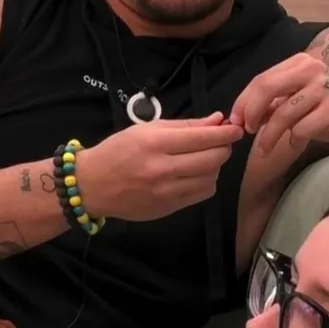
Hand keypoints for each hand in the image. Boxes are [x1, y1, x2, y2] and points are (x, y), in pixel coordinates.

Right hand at [77, 112, 244, 221]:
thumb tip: (217, 120)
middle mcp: (163, 168)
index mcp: (155, 143)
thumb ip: (184, 125)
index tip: (236, 128)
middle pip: (213, 158)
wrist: (92, 186)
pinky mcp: (169, 208)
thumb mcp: (146, 129)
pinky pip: (202, 194)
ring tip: (205, 157)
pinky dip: (206, 182)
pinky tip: (196, 174)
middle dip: (224, 148)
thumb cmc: (118, 151)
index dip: (226, 133)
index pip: (203, 137)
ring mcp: (166, 191)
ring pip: (211, 177)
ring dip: (215, 165)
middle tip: (222, 142)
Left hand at [230, 53, 328, 154]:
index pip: (262, 78)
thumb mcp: (302, 102)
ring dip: (269, 135)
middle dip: (250, 112)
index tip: (235, 120)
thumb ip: (277, 102)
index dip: (244, 101)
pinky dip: (293, 140)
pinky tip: (295, 144)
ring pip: (283, 113)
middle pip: (267, 87)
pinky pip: (302, 128)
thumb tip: (243, 115)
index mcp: (302, 62)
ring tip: (264, 149)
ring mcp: (326, 87)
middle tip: (245, 130)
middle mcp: (314, 69)